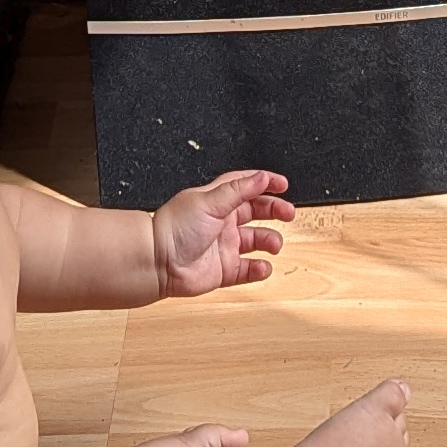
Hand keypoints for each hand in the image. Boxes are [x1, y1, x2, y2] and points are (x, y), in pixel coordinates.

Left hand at [152, 168, 290, 295]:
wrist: (158, 261)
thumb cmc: (175, 228)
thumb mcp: (210, 201)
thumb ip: (239, 190)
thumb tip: (262, 176)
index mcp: (217, 201)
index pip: (246, 186)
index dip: (265, 183)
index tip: (282, 184)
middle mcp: (222, 222)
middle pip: (256, 211)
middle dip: (274, 210)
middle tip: (288, 213)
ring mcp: (224, 246)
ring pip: (255, 241)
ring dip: (269, 241)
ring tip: (274, 244)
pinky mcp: (223, 270)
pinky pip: (247, 270)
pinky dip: (258, 269)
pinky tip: (262, 266)